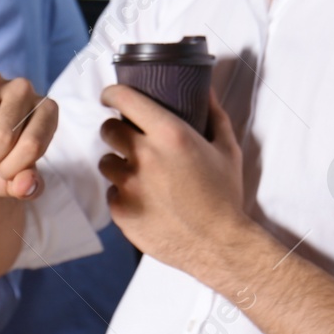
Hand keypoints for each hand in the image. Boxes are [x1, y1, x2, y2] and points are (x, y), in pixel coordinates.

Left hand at [97, 87, 250, 277]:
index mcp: (170, 134)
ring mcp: (129, 184)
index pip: (124, 99)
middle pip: (108, 129)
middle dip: (117, 131)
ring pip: (106, 162)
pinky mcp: (121, 210)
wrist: (219, 244)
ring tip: (139, 174)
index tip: (111, 96)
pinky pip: (112, 192)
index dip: (112, 94)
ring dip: (119, 164)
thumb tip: (207, 89)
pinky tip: (144, 200)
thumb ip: (214, 114)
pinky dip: (124, 194)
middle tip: (131, 140)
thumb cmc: (225, 195)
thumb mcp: (226, 149)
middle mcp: (144, 155)